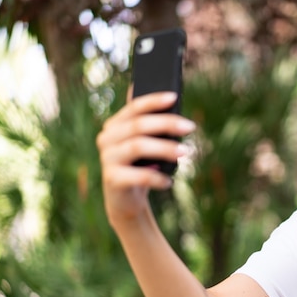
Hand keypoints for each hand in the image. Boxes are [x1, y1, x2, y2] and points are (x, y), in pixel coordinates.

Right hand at [96, 91, 195, 225]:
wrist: (126, 199)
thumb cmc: (141, 165)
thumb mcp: (146, 143)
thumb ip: (152, 123)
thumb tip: (171, 98)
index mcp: (115, 125)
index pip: (134, 107)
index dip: (153, 101)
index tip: (174, 97)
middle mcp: (106, 139)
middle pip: (138, 125)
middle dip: (166, 124)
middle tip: (190, 126)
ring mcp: (107, 159)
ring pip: (138, 146)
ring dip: (164, 148)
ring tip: (185, 152)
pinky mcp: (112, 179)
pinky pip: (138, 176)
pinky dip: (157, 178)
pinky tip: (169, 182)